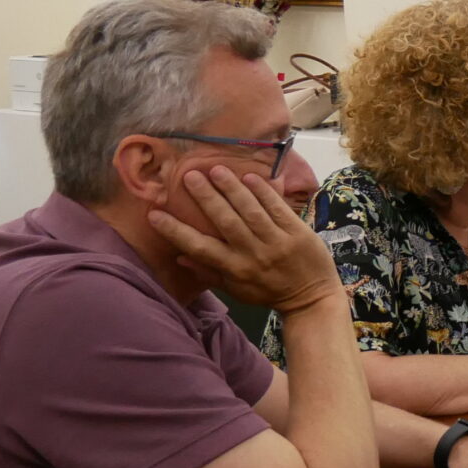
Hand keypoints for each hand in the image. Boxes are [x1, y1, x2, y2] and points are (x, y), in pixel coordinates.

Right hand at [149, 167, 340, 312]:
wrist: (313, 298)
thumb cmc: (269, 291)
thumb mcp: (236, 290)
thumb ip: (208, 273)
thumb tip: (178, 257)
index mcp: (234, 268)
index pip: (199, 247)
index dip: (176, 231)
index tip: (154, 213)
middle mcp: (253, 254)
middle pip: (225, 222)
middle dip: (206, 198)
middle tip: (189, 175)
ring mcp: (277, 242)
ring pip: (250, 211)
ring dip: (232, 188)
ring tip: (216, 169)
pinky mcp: (297, 232)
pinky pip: (277, 208)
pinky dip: (264, 192)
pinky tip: (249, 176)